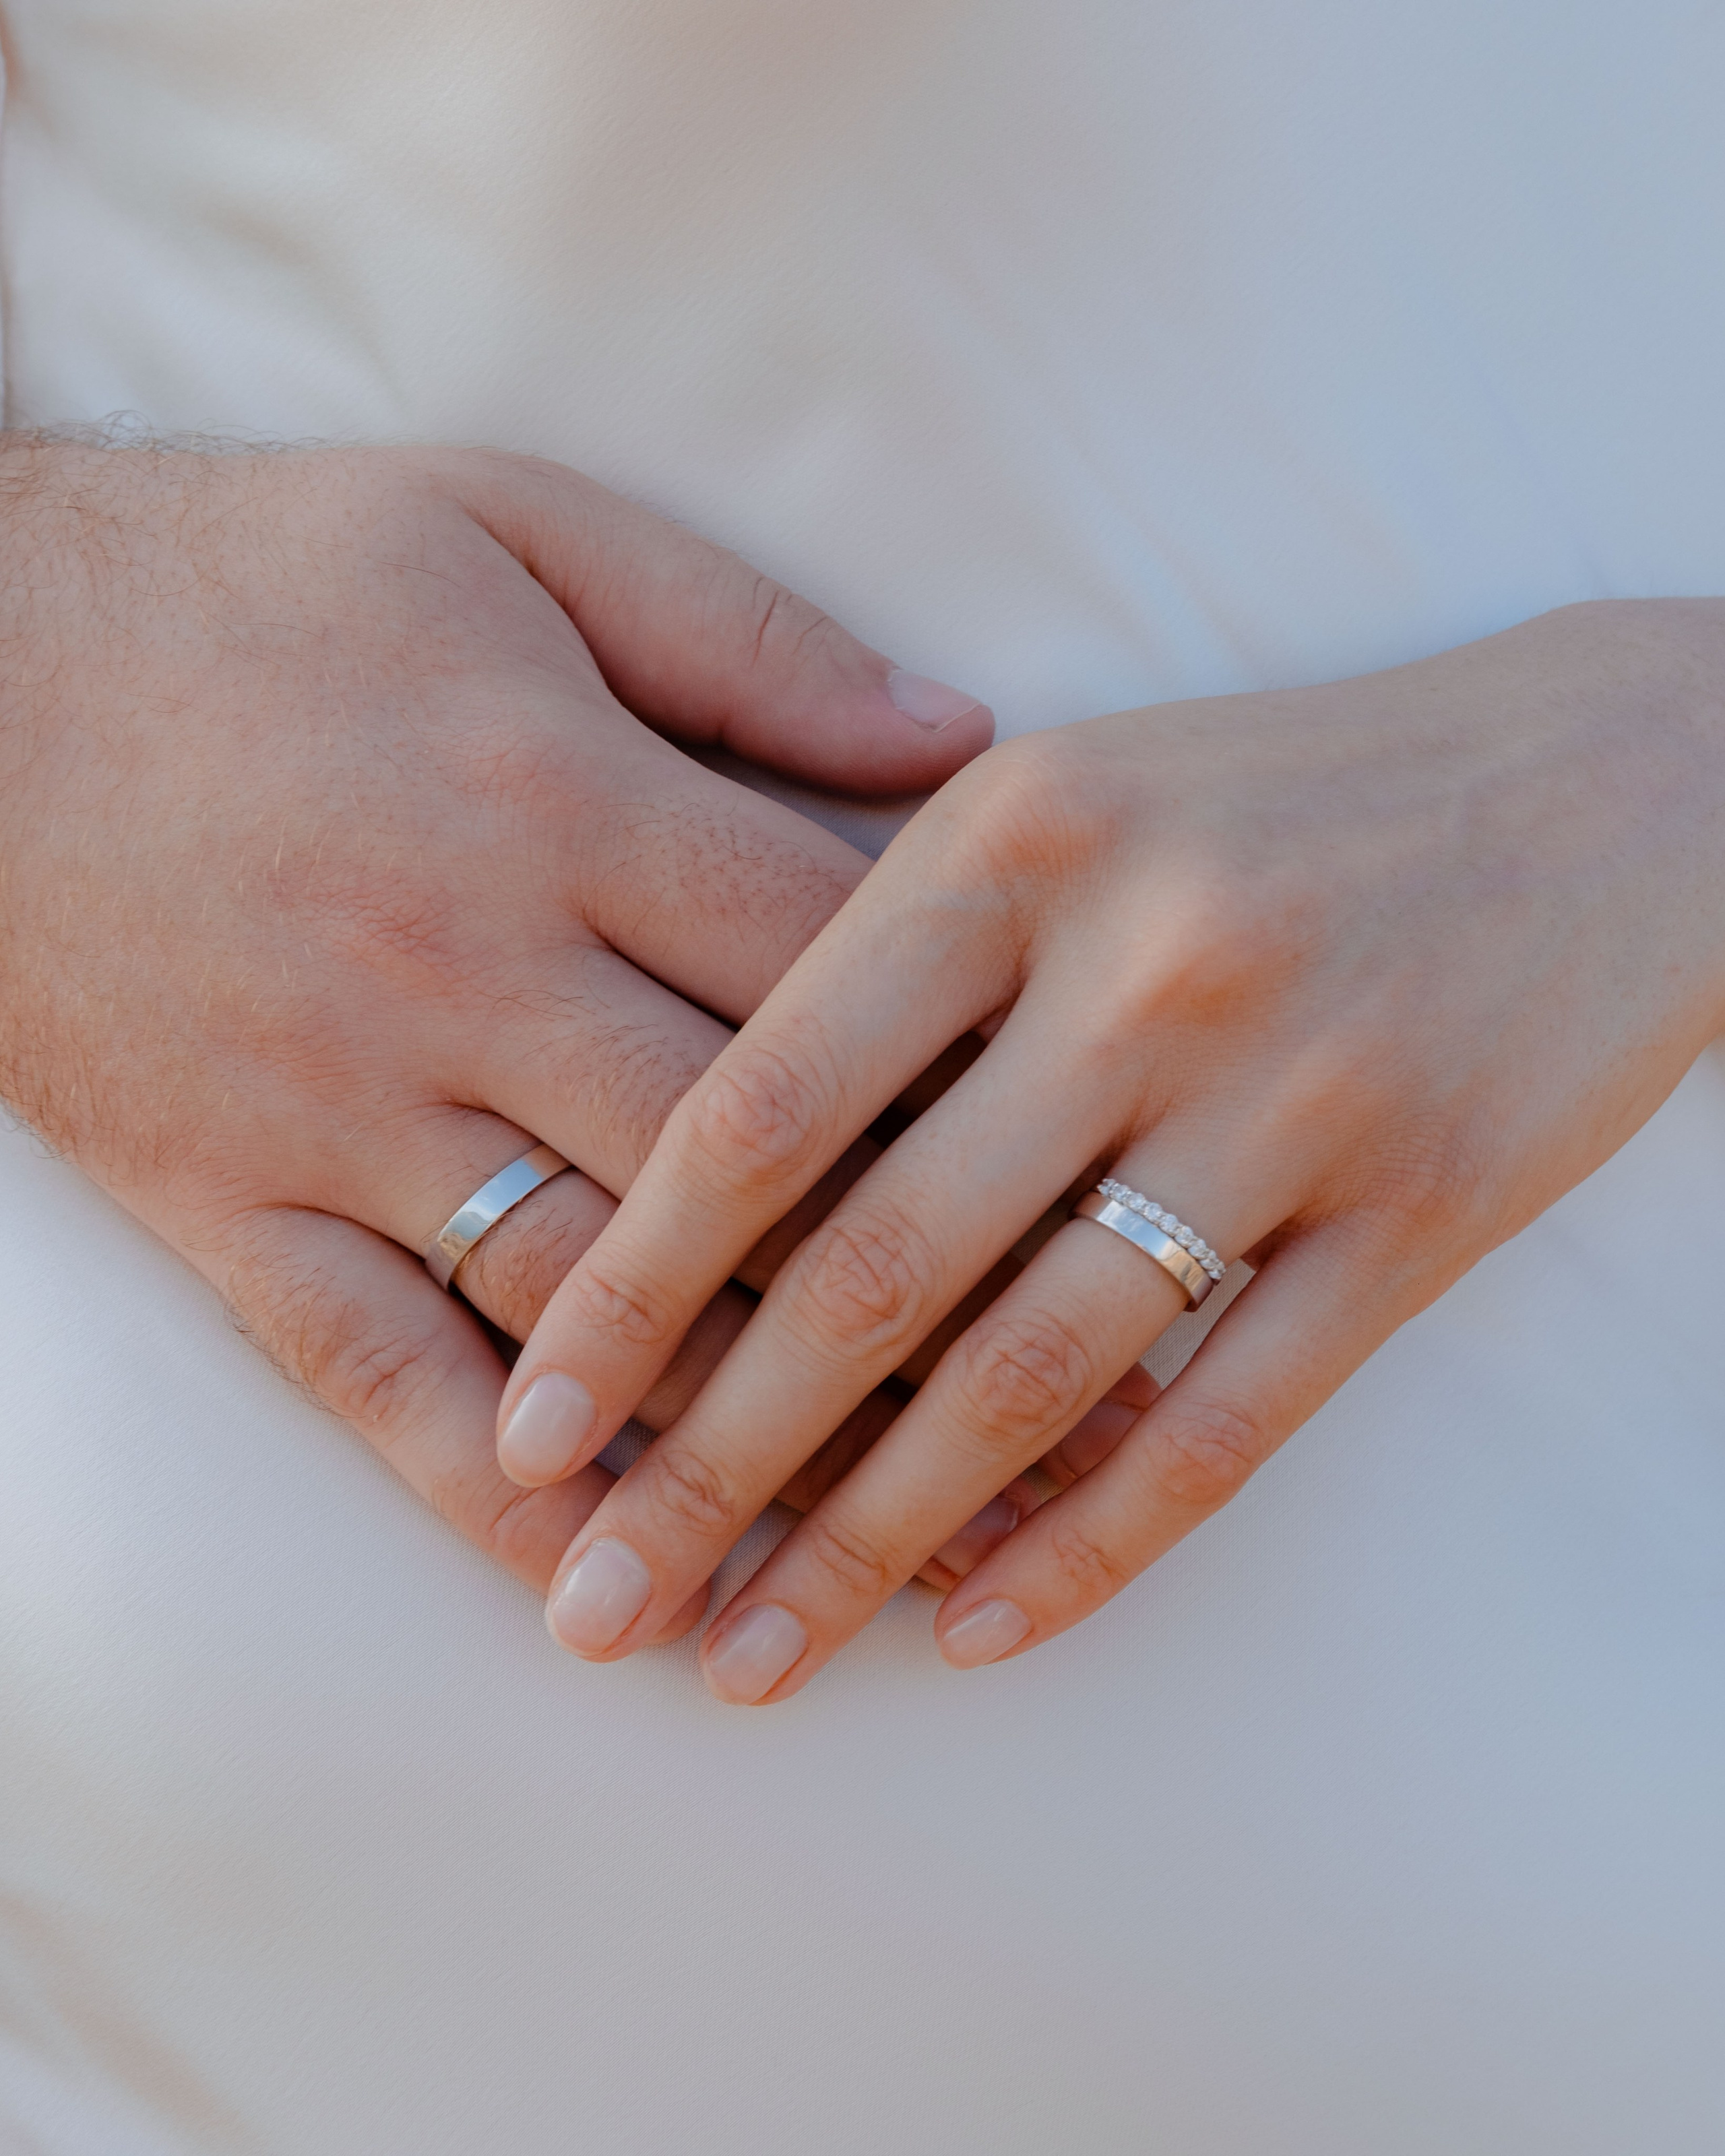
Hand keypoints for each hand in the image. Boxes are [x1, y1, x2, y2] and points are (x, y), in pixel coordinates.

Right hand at [0, 433, 994, 1617]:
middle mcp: (468, 970)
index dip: (987, 1073)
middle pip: (747, 1168)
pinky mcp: (229, 1200)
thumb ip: (745, 639)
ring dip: (747, 1445)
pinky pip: (375, 1381)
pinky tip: (612, 1593)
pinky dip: (494, 1502)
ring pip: (585, 1310)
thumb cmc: (254, 580)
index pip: (834, 972)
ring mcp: (342, 1105)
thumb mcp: (509, 527)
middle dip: (919, 1289)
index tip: (1098, 1166)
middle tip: (1071, 1399)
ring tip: (900, 1557)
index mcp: (562, 797)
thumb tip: (964, 746)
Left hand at [510, 598, 1724, 1698]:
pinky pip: (1228, 1424)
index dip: (624, 1286)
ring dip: (873, 1546)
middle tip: (594, 1608)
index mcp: (1010, 843)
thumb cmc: (1286, 793)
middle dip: (707, 1466)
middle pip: (873, 1269)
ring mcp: (1292, 1092)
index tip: (522, 1431)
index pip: (763, 1102)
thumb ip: (892, 942)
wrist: (1615, 778)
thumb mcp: (1068, 799)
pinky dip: (1093, 1548)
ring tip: (752, 1658)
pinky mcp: (1422, 1206)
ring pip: (1035, 1375)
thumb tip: (697, 1163)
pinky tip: (981, 1633)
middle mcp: (1139, 964)